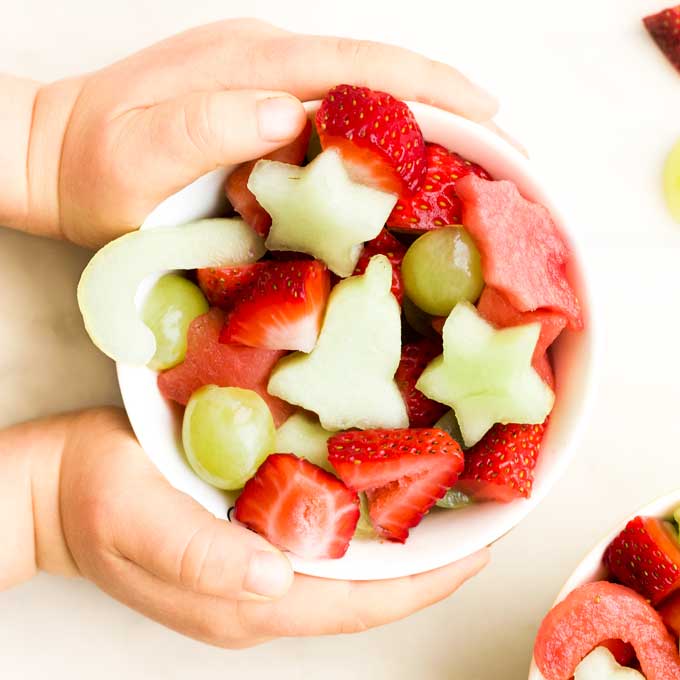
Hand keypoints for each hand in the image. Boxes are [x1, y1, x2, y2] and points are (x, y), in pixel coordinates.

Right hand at [19, 408, 487, 646]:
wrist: (56, 488)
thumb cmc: (91, 496)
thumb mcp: (136, 519)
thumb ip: (200, 557)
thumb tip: (275, 581)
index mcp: (243, 601)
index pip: (358, 602)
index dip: (427, 581)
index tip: (482, 548)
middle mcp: (261, 595)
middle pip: (369, 592)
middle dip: (434, 565)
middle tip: (487, 521)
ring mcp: (256, 572)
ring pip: (353, 570)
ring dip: (407, 544)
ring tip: (455, 507)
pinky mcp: (248, 543)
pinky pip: (326, 543)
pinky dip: (367, 525)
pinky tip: (385, 493)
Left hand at [26, 18, 496, 247]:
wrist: (54, 152)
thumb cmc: (96, 169)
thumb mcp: (139, 154)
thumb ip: (210, 126)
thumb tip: (293, 111)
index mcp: (250, 67)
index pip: (363, 65)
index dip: (432, 86)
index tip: (491, 115)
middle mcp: (263, 58)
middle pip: (376, 68)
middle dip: (445, 99)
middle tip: (502, 142)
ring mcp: (259, 74)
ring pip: (359, 86)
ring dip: (417, 114)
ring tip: (467, 152)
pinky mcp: (252, 96)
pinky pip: (332, 105)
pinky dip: (376, 127)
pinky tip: (395, 154)